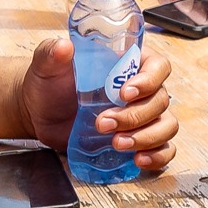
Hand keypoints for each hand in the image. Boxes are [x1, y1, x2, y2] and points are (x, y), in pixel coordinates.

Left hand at [16, 39, 179, 170]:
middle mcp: (143, 90)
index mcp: (130, 63)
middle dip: (135, 116)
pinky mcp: (139, 140)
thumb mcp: (47, 65)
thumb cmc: (50, 84)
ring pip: (166, 126)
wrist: (41, 114)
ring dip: (146, 137)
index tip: (125, 94)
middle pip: (160, 100)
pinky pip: (164, 149)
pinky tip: (138, 160)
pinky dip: (157, 156)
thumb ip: (52, 53)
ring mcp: (144, 117)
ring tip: (117, 144)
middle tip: (104, 123)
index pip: (158, 67)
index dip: (149, 81)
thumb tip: (63, 47)